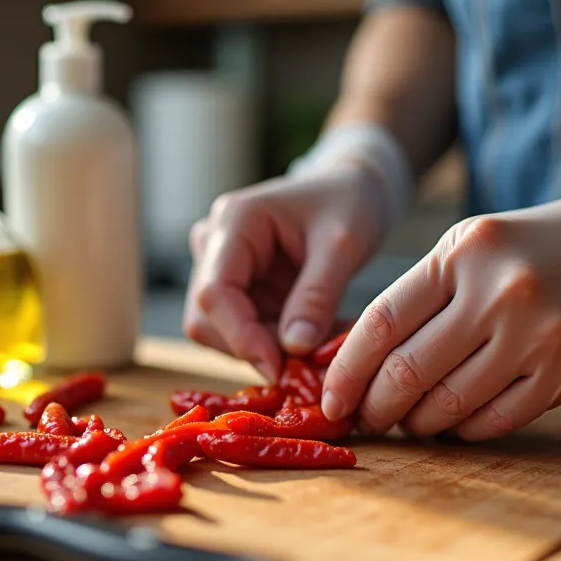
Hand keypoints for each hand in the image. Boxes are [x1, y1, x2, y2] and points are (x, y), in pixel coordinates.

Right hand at [183, 163, 386, 380]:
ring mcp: (223, 269)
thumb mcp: (343, 245)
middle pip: (207, 318)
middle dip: (253, 348)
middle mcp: (215, 245)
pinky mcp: (239, 291)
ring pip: (221, 333)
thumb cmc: (349, 203)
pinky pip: (244, 332)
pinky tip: (314, 337)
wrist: (353, 191)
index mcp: (234, 222)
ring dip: (266, 350)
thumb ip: (318, 296)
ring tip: (320, 345)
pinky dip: (276, 346)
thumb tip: (294, 349)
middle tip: (306, 364)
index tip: (278, 368)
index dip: (239, 336)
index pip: (213, 292)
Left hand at [320, 143, 560, 439]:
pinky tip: (456, 422)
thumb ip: (417, 298)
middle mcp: (498, 292)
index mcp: (461, 254)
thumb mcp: (468, 249)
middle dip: (377, 407)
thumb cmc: (528, 251)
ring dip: (419, 423)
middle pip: (410, 371)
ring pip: (450, 404)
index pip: (382, 323)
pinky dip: (465, 429)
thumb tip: (356, 364)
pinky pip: (496, 419)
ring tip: (410, 421)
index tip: (332, 399)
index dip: (347, 370)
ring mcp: (537, 334)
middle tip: (368, 418)